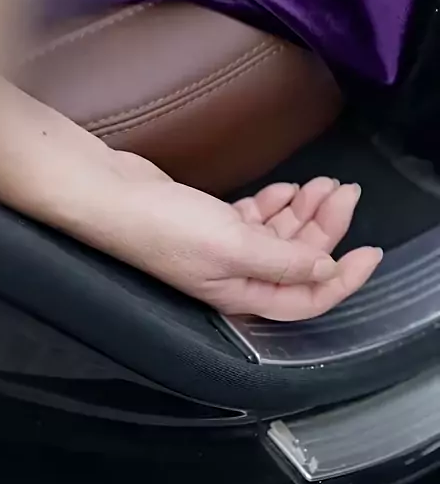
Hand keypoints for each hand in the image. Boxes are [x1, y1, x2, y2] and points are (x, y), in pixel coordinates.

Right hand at [108, 165, 381, 319]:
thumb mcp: (234, 246)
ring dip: (304, 212)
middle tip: (345, 192)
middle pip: (297, 261)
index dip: (343, 280)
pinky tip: (287, 190)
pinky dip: (275, 206)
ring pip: (279, 237)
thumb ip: (284, 261)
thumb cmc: (166, 228)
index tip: (370, 251)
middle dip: (326, 229)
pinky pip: (257, 221)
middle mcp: (238, 278)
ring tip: (323, 184)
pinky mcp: (213, 225)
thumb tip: (326, 270)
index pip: (307, 299)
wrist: (114, 197)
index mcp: (243, 295)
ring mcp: (225, 251)